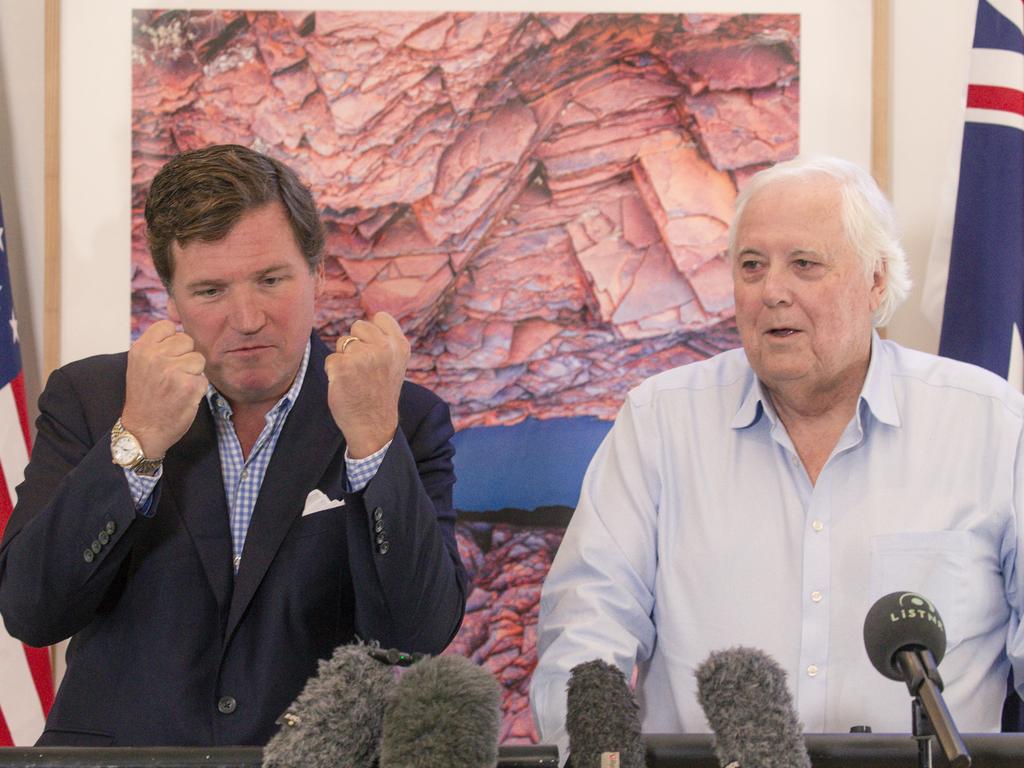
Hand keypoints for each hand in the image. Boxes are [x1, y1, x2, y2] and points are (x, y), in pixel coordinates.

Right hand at [121, 320, 207, 457]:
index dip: (173, 341)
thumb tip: (179, 324)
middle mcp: (155, 357)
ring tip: (177, 387)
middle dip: (185, 356)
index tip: (168, 356)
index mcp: (142, 349)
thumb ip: (156, 345)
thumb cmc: (145, 397)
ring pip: (198, 359)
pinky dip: (197, 389)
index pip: (168, 326)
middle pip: (187, 340)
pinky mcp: (188, 385)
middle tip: (172, 376)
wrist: (143, 430)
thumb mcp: (141, 365)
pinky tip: (183, 397)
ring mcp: (172, 370)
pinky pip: (203, 378)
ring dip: (193, 373)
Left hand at [325, 312, 409, 458]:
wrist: (373, 426)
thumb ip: (386, 342)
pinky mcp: (342, 367)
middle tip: (363, 368)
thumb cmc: (380, 394)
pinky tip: (345, 386)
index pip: (381, 317)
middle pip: (358, 326)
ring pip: (342, 342)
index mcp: (399, 346)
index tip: (373, 349)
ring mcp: (363, 356)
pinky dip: (333, 372)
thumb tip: (367, 322)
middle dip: (355, 343)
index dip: (371, 331)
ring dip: (344, 358)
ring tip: (355, 378)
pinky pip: (331, 359)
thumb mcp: (394, 364)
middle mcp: (384, 348)